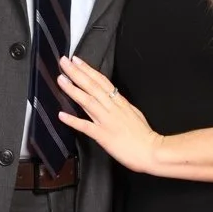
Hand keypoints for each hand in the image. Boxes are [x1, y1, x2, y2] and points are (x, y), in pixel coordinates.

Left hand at [56, 56, 163, 174]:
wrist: (152, 151)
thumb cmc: (144, 135)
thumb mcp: (134, 112)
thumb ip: (121, 105)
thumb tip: (114, 98)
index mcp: (120, 102)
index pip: (101, 81)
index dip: (88, 70)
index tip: (77, 61)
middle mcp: (112, 108)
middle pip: (92, 86)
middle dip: (77, 73)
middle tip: (64, 62)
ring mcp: (106, 121)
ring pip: (88, 101)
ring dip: (73, 90)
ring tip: (61, 79)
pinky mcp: (103, 136)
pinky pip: (85, 126)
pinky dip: (73, 120)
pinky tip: (61, 115)